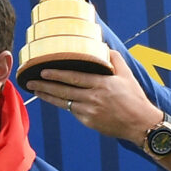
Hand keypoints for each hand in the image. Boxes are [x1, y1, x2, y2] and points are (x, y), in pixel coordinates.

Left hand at [25, 50, 162, 146]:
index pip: (74, 78)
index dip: (56, 74)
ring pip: (64, 102)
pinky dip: (62, 104)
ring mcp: (90, 112)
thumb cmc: (134, 97)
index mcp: (101, 84)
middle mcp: (93, 98)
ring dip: (48, 96)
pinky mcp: (89, 122)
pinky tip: (53, 99)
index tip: (43, 71)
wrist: (140, 123)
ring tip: (35, 90)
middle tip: (30, 81)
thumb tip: (102, 46)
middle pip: (64, 91)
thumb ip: (114, 59)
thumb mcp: (127, 75)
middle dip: (45, 85)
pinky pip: (73, 111)